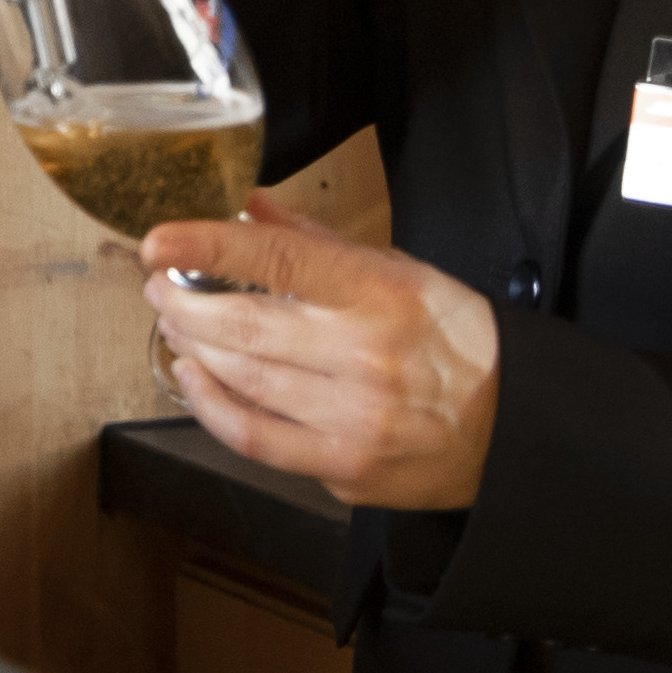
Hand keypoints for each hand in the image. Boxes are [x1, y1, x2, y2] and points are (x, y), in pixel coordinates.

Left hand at [144, 198, 499, 511]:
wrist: (511, 425)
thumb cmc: (452, 339)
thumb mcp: (399, 269)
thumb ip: (315, 240)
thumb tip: (250, 205)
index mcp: (380, 293)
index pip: (277, 258)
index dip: (207, 245)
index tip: (160, 240)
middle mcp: (365, 355)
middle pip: (245, 325)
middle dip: (185, 302)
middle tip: (161, 287)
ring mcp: (352, 418)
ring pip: (242, 380)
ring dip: (193, 347)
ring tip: (179, 325)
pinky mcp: (342, 466)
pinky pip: (254, 438)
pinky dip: (211, 406)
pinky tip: (195, 378)